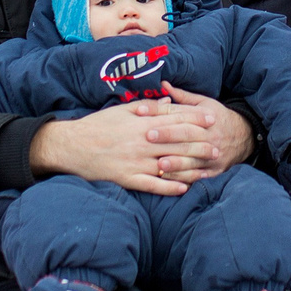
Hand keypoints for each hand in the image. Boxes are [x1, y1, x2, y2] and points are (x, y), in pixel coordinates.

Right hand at [27, 91, 250, 193]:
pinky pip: (153, 185)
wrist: (71, 146)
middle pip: (177, 142)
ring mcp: (135, 162)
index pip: (174, 119)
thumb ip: (147, 107)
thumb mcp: (121, 110)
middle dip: (200, 144)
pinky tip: (184, 188)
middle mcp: (141, 142)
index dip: (194, 120)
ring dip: (190, 166)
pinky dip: (169, 187)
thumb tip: (169, 101)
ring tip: (208, 167)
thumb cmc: (97, 126)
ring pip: (169, 165)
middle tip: (218, 146)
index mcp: (140, 123)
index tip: (211, 120)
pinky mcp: (127, 179)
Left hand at [147, 84, 253, 181]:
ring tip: (159, 163)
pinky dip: (185, 178)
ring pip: (193, 158)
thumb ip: (182, 96)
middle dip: (168, 135)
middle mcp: (210, 134)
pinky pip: (199, 175)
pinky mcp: (215, 170)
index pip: (179, 112)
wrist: (245, 137)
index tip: (140, 111)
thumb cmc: (218, 118)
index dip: (159, 111)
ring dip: (176, 162)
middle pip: (187, 134)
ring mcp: (213, 153)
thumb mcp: (204, 103)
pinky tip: (171, 179)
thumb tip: (163, 84)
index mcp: (205, 115)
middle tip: (148, 136)